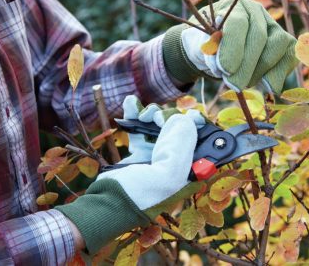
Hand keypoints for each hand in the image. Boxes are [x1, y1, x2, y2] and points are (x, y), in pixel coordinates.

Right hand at [57, 96, 204, 253]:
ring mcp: (156, 158)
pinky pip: (140, 130)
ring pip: (160, 127)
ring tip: (143, 114)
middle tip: (158, 118)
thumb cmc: (141, 196)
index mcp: (188, 172)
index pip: (201, 143)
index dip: (197, 126)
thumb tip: (183, 119)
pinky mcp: (139, 154)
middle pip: (179, 130)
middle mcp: (175, 163)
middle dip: (170, 117)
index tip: (191, 114)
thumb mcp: (168, 176)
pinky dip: (135, 114)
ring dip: (151, 114)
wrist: (108, 204)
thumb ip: (180, 146)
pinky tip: (131, 104)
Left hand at [163, 0, 298, 93]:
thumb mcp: (202, 48)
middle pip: (259, 36)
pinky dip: (279, 73)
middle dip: (246, 66)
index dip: (232, 47)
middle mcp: (256, 12)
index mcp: (232, 7)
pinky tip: (268, 87)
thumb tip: (223, 67)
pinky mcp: (286, 42)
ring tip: (244, 84)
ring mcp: (273, 26)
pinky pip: (290, 56)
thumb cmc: (210, 47)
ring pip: (278, 45)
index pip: (237, 23)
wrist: (219, 52)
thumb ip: (210, 54)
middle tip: (234, 85)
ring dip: (261, 71)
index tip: (225, 70)